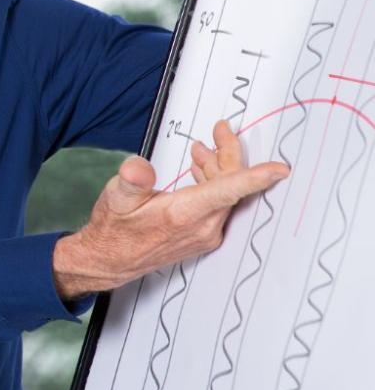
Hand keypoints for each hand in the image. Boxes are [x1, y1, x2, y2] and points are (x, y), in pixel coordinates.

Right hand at [53, 122, 287, 299]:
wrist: (109, 260)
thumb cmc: (114, 229)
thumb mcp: (115, 198)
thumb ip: (131, 180)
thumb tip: (139, 167)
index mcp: (184, 214)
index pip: (228, 192)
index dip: (256, 178)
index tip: (280, 169)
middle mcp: (202, 228)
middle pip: (231, 185)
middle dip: (227, 154)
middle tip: (220, 129)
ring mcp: (205, 235)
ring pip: (226, 195)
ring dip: (218, 168)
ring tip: (202, 150)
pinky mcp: (204, 237)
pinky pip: (219, 206)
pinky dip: (214, 184)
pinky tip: (200, 173)